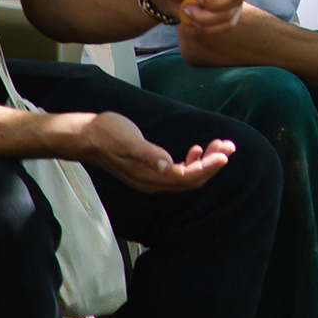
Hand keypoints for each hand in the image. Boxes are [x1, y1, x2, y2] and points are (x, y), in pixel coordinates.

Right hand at [64, 110, 236, 191]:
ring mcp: (152, 178)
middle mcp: (154, 182)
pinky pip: (178, 172)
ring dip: (205, 162)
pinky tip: (196, 149)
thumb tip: (167, 166)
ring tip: (220, 145)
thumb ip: (149, 154)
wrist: (87, 136)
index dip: (208, 167)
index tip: (226, 154)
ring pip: (187, 176)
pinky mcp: (151, 170)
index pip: (187, 177)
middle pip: (192, 180)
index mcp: (150, 177)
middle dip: (213, 164)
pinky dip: (192, 162)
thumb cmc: (107, 134)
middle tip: (230, 146)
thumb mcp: (129, 141)